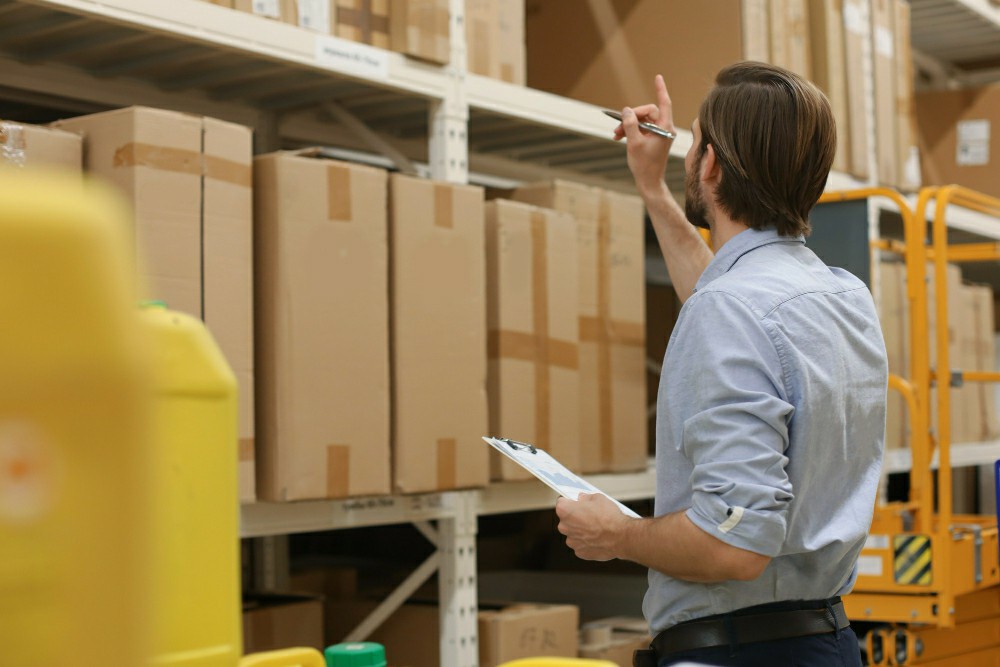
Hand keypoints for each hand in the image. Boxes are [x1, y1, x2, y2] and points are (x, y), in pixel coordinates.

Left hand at [555, 493, 628, 561]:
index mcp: (565, 511)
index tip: (575, 502)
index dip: (570, 502)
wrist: (621, 537)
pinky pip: (581, 544)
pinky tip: (597, 538)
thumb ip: (586, 498)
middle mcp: (564, 527)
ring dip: (581, 531)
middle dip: (575, 517)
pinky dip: (587, 542)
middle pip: (566, 520)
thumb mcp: (598, 498)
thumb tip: (582, 499)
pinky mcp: (580, 552)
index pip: (561, 503)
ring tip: (596, 528)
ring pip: (573, 533)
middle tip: (589, 515)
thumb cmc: (609, 518)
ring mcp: (572, 541)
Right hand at [613, 74, 675, 197]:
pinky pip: (641, 129)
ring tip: (616, 134)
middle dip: (631, 116)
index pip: (664, 103)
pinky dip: (630, 131)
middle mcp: (664, 129)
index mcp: (665, 128)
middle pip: (648, 112)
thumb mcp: (634, 142)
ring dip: (628, 125)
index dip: (661, 89)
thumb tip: (627, 110)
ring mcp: (659, 134)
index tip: (657, 77)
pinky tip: (619, 137)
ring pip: (642, 121)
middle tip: (619, 125)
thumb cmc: (644, 165)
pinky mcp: (653, 140)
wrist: (649, 182)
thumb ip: (630, 124)